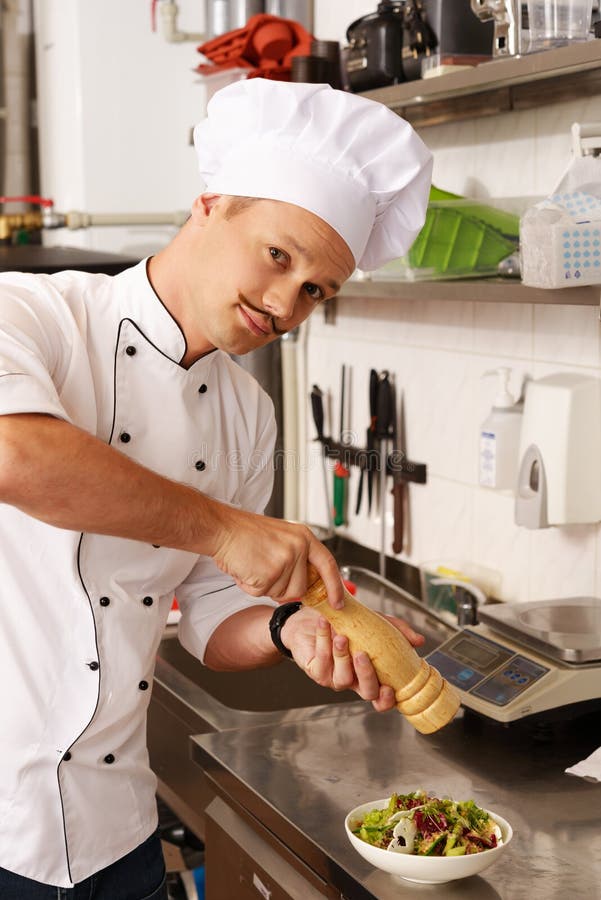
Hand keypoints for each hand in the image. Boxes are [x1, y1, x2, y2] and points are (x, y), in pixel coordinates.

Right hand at [209, 505, 343, 607]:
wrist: (222, 528)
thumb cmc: (245, 534)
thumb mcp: (281, 538)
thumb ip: (296, 559)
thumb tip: (303, 587)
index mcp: (304, 537)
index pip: (328, 565)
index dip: (335, 586)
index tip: (338, 602)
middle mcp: (298, 547)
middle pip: (300, 588)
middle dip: (281, 587)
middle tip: (263, 569)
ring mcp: (285, 560)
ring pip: (281, 593)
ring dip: (264, 586)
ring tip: (253, 565)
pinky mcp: (270, 572)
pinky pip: (262, 593)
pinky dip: (250, 586)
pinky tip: (245, 569)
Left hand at [281, 608, 425, 712]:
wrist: (315, 616)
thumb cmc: (348, 625)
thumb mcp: (376, 623)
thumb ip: (398, 631)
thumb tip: (419, 641)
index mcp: (371, 675)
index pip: (382, 698)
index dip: (387, 700)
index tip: (390, 688)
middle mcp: (354, 682)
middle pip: (366, 692)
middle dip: (366, 675)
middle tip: (363, 655)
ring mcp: (334, 678)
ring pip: (342, 678)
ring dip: (342, 657)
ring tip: (342, 636)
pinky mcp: (315, 670)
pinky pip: (321, 661)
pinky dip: (323, 641)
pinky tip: (325, 625)